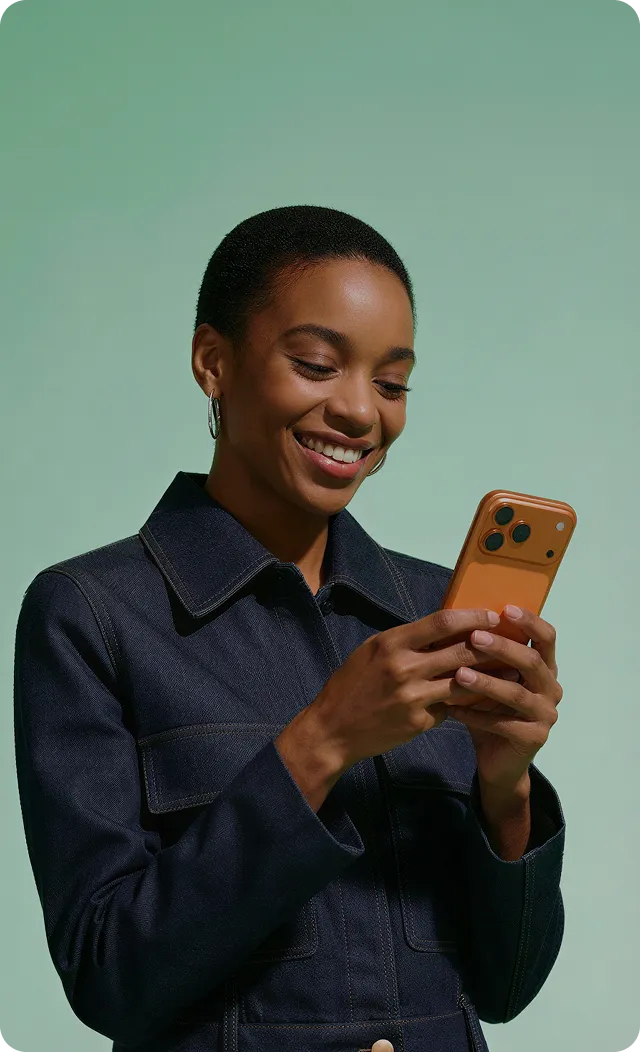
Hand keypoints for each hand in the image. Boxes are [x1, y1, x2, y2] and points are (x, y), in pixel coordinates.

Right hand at [302, 607, 504, 771]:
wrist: (333, 730)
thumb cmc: (351, 685)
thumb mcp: (371, 651)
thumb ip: (405, 640)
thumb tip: (443, 628)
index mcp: (391, 643)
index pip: (442, 622)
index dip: (473, 616)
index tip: (492, 615)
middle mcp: (404, 668)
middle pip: (461, 651)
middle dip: (490, 646)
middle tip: (511, 642)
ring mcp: (414, 697)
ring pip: (465, 682)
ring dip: (490, 676)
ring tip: (511, 670)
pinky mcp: (420, 722)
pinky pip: (452, 706)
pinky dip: (467, 700)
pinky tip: (485, 698)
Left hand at [445, 605, 562, 793]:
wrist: (497, 760)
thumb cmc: (490, 709)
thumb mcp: (488, 677)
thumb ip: (483, 654)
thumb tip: (453, 619)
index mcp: (545, 668)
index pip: (547, 637)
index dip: (530, 622)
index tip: (506, 609)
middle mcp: (551, 688)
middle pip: (533, 661)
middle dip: (504, 647)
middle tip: (475, 637)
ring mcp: (546, 715)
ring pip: (516, 693)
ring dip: (487, 682)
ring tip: (459, 674)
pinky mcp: (534, 738)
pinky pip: (503, 723)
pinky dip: (476, 715)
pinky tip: (453, 709)